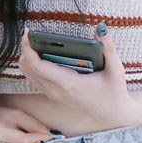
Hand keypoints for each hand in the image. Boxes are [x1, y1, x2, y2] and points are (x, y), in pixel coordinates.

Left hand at [18, 24, 135, 127]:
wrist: (113, 115)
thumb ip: (108, 48)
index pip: (37, 66)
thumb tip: (101, 27)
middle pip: (28, 69)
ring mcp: (53, 94)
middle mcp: (56, 91)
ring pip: (29, 75)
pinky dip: (32, 66)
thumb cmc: (114, 93)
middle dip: (25, 50)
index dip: (28, 48)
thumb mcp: (116, 70)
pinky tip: (40, 55)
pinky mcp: (54, 95)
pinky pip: (35, 79)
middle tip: (31, 33)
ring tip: (34, 41)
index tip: (28, 32)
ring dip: (27, 58)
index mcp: (68, 84)